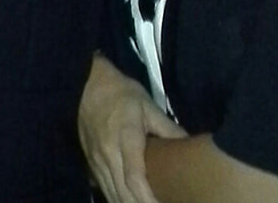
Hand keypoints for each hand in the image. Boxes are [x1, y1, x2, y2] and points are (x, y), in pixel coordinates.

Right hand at [78, 54, 186, 202]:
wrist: (87, 85)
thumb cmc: (122, 94)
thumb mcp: (148, 105)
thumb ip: (168, 128)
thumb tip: (190, 145)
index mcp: (126, 139)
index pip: (135, 178)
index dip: (148, 199)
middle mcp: (108, 155)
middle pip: (122, 193)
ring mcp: (97, 161)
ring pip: (111, 195)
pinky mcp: (91, 163)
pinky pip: (104, 189)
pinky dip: (116, 199)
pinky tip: (128, 201)